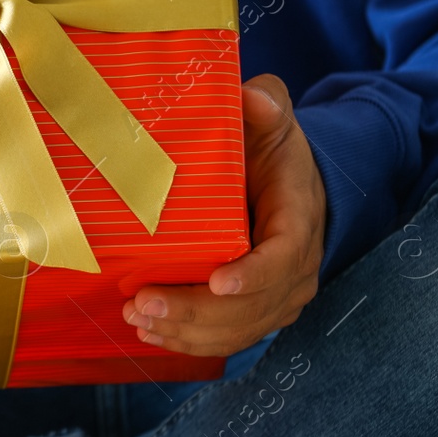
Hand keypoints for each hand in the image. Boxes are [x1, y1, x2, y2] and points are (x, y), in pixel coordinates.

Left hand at [122, 73, 325, 356]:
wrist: (294, 185)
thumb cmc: (275, 152)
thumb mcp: (274, 121)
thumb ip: (267, 105)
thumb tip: (249, 95)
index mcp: (299, 220)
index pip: (283, 256)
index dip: (253, 274)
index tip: (217, 281)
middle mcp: (296, 269)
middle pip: (252, 306)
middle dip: (197, 311)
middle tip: (145, 304)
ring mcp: (279, 296)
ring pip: (238, 329)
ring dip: (187, 332)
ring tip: (138, 320)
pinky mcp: (259, 311)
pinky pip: (229, 337)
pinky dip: (192, 341)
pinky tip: (152, 335)